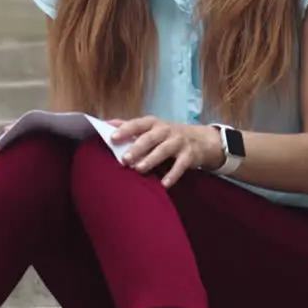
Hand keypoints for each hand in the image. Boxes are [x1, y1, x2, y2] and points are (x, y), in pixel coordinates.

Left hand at [109, 117, 224, 188]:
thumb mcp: (151, 127)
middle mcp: (166, 130)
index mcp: (153, 123)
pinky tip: (163, 184)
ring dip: (150, 160)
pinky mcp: (189, 155)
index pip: (137, 124)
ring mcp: (178, 142)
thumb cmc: (167, 134)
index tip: (113, 138)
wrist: (201, 139)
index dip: (125, 130)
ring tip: (139, 169)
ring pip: (163, 150)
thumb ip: (130, 126)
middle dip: (137, 148)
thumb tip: (106, 124)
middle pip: (150, 138)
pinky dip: (172, 175)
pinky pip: (180, 165)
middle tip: (124, 159)